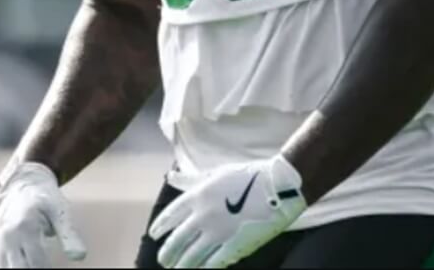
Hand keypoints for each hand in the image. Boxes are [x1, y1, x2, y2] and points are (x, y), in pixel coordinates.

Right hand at [0, 162, 87, 267]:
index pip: (37, 264)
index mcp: (25, 227)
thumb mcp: (60, 211)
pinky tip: (19, 266)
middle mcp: (7, 237)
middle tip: (46, 266)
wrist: (22, 184)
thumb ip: (69, 235)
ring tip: (35, 266)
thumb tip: (80, 256)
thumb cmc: (45, 198)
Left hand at [149, 156, 305, 268]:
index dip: (160, 227)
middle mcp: (203, 215)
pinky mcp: (234, 245)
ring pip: (192, 256)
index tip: (154, 235)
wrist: (279, 187)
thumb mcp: (216, 173)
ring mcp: (218, 232)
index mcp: (198, 195)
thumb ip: (191, 179)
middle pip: (178, 240)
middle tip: (164, 260)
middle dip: (168, 253)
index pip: (170, 215)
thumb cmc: (248, 176)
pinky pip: (213, 263)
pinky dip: (204, 269)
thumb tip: (171, 176)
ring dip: (182, 265)